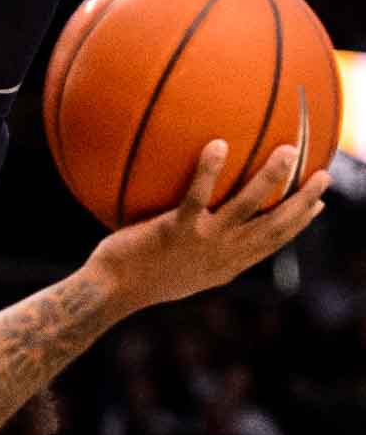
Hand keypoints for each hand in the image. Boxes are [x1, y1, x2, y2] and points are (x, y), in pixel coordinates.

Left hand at [87, 141, 329, 312]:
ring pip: (248, 207)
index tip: (317, 204)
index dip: (298, 223)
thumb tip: (199, 222)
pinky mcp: (176, 230)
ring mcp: (202, 242)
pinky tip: (218, 144)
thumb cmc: (138, 275)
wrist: (112, 290)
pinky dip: (209, 170)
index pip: (272, 242)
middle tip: (323, 175)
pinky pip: (197, 195)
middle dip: (302, 201)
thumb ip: (196, 247)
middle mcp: (223, 255)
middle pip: (275, 226)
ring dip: (272, 179)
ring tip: (289, 151)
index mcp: (227, 265)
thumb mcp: (177, 265)